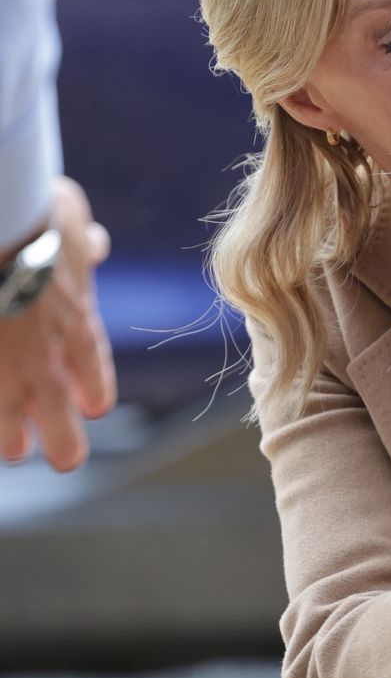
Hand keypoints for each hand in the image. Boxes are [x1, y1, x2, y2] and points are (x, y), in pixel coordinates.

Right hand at [0, 177, 116, 470]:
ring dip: (14, 437)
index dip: (94, 392)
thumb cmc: (34, 219)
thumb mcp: (70, 224)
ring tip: (17, 450)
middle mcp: (45, 359)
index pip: (94, 373)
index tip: (94, 406)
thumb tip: (96, 245)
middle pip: (61, 416)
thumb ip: (82, 246)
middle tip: (68, 458)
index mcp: (78, 327)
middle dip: (64, 439)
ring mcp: (4, 371)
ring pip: (11, 424)